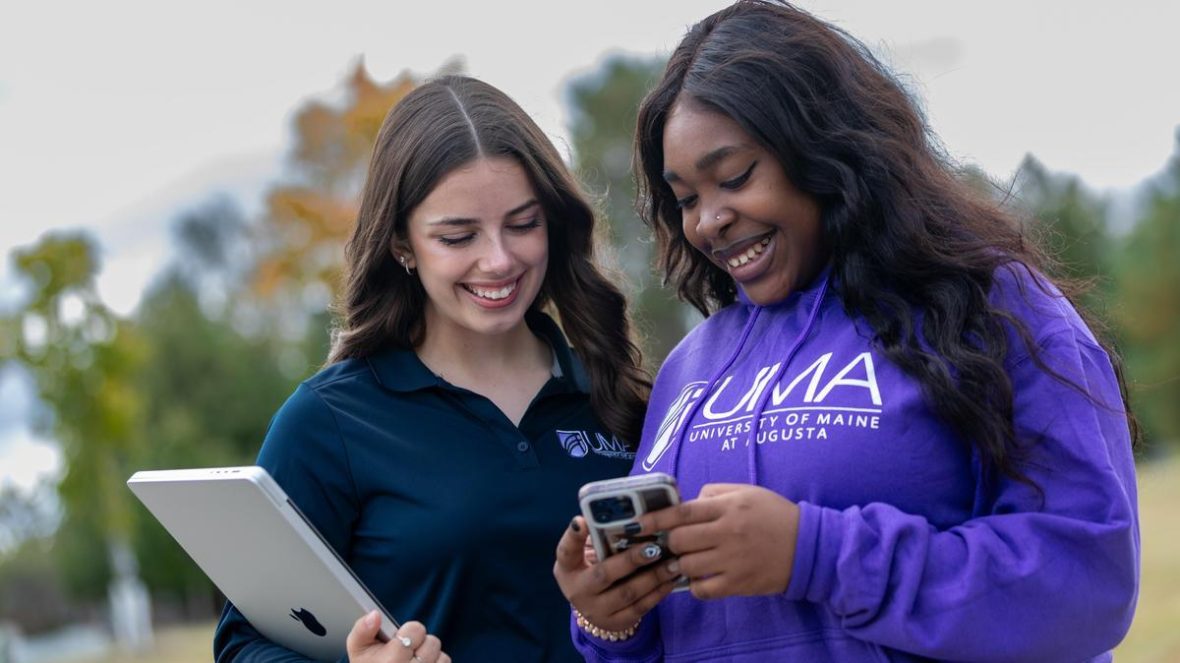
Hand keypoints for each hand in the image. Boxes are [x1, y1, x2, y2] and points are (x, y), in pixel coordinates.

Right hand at [346, 611, 451, 662]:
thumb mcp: (357, 648)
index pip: (416, 629)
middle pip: (432, 642)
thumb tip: (375, 615)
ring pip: (442, 657)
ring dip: (429, 657)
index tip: (399, 639)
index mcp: (390, 661)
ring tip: (412, 662)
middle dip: (420, 644)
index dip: (409, 631)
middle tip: (406, 652)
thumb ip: (362, 628)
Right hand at [553, 516, 680, 630]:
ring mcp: (596, 611)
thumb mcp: (586, 554)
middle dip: (630, 560)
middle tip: (654, 547)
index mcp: (567, 568)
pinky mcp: (617, 622)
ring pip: (628, 593)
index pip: (565, 551)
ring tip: (672, 562)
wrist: (594, 606)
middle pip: (604, 574)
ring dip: (653, 577)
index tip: (582, 520)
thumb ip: (599, 536)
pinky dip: (659, 592)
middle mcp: (578, 591)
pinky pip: (641, 607)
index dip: (573, 536)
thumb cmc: (594, 568)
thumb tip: (625, 513)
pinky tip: (672, 578)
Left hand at [639, 483, 799, 599]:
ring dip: (680, 564)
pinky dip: (695, 585)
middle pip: (680, 541)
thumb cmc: (775, 515)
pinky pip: (702, 589)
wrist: (809, 547)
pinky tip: (701, 577)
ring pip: (687, 566)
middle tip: (671, 543)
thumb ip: (713, 493)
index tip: (637, 524)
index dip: (655, 519)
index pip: (682, 512)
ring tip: (686, 559)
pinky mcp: (738, 584)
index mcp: (729, 507)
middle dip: (670, 542)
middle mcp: (728, 533)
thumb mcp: (747, 492)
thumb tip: (686, 503)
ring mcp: (732, 561)